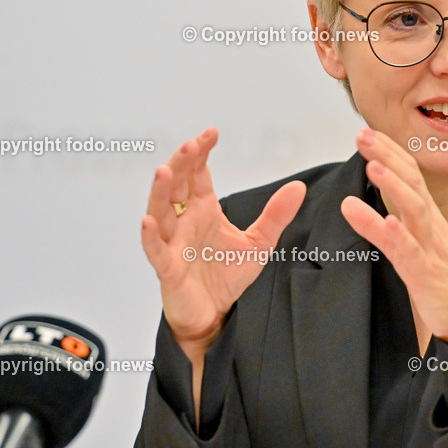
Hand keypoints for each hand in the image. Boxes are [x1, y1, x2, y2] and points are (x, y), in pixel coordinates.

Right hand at [140, 128, 305, 354]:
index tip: (211, 134)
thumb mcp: (260, 242)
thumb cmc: (226, 276)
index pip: (197, 174)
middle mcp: (185, 222)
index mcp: (203, 210)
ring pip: (160, 212)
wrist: (214, 314)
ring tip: (164, 171)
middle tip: (190, 145)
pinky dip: (150, 237)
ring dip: (160, 192)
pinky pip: (156, 250)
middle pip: (175, 185)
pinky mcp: (168, 269)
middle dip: (180, 164)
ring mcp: (173, 243)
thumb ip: (276, 214)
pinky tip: (149, 222)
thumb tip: (298, 187)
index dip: (200, 153)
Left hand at [340, 128, 447, 346]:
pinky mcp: (428, 275)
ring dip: (393, 186)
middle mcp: (432, 227)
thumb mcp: (420, 249)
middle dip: (387, 156)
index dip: (389, 153)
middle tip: (363, 135)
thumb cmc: (446, 285)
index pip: (411, 176)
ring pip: (415, 209)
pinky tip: (386, 222)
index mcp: (429, 220)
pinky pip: (412, 252)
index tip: (367, 133)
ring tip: (372, 167)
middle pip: (412, 182)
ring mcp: (432, 249)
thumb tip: (380, 211)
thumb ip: (399, 228)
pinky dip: (398, 236)